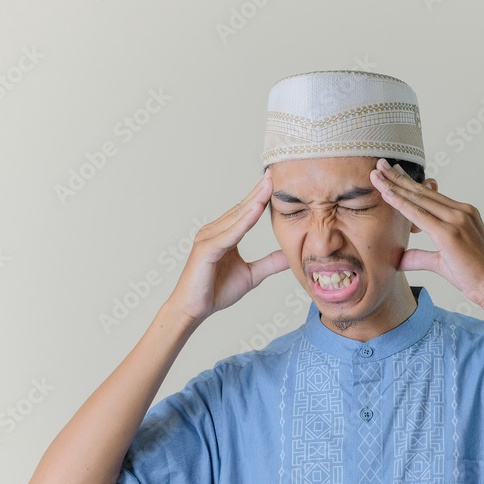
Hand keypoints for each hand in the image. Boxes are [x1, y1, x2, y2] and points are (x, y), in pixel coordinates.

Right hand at [164, 171, 288, 325]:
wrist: (194, 309)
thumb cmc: (215, 291)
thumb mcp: (252, 275)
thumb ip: (269, 263)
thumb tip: (289, 255)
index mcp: (225, 234)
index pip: (246, 212)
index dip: (261, 197)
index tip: (276, 182)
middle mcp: (215, 231)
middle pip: (241, 208)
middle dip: (259, 191)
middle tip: (274, 174)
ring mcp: (209, 238)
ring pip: (236, 217)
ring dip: (254, 201)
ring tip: (269, 185)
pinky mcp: (206, 249)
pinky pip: (230, 234)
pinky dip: (244, 222)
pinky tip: (257, 209)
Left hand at [369, 158, 483, 307]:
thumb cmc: (473, 274)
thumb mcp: (441, 261)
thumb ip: (420, 256)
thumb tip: (399, 260)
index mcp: (463, 213)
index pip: (431, 194)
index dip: (410, 182)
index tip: (393, 172)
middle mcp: (461, 211)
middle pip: (422, 191)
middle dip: (398, 177)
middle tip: (380, 165)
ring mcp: (457, 219)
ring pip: (419, 198)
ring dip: (395, 186)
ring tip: (377, 174)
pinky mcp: (450, 233)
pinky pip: (420, 214)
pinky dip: (401, 203)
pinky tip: (387, 195)